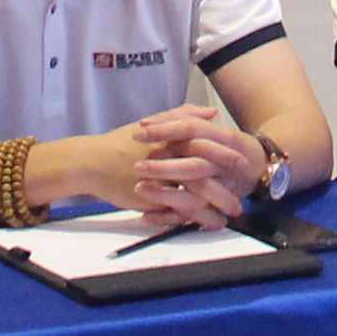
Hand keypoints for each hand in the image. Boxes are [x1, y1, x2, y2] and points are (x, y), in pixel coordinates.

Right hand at [116, 106, 255, 229]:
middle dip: (227, 185)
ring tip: (229, 215)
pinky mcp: (150, 196)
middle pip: (206, 171)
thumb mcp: (154, 123)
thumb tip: (211, 113)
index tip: (244, 163)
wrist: (92, 162)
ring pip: (195, 194)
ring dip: (215, 206)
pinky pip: (178, 209)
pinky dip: (195, 217)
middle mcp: (167, 156)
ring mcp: (160, 178)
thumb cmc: (121, 142)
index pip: (206, 144)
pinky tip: (207, 222)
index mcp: (171, 137)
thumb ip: (183, 115)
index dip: (227, 154)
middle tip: (244, 194)